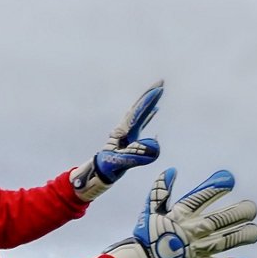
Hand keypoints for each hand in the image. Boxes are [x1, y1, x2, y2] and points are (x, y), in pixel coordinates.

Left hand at [72, 81, 163, 201]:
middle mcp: (123, 129)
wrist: (95, 175)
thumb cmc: (106, 169)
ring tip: (158, 93)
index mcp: (122, 131)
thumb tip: (156, 145)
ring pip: (138, 114)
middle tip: (161, 83)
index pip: (137, 112)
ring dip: (148, 104)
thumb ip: (137, 154)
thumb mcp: (122, 162)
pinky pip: (140, 123)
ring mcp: (125, 134)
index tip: (159, 89)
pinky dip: (147, 116)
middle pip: (137, 108)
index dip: (148, 100)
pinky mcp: (127, 139)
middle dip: (149, 96)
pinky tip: (154, 114)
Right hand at [106, 168, 256, 257]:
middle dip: (239, 212)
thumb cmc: (146, 233)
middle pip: (221, 219)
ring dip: (243, 235)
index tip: (229, 180)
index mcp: (180, 214)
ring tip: (255, 232)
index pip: (201, 197)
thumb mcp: (150, 209)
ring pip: (225, 241)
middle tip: (252, 208)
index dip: (216, 187)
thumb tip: (171, 170)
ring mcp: (196, 250)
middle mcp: (192, 230)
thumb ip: (161, 190)